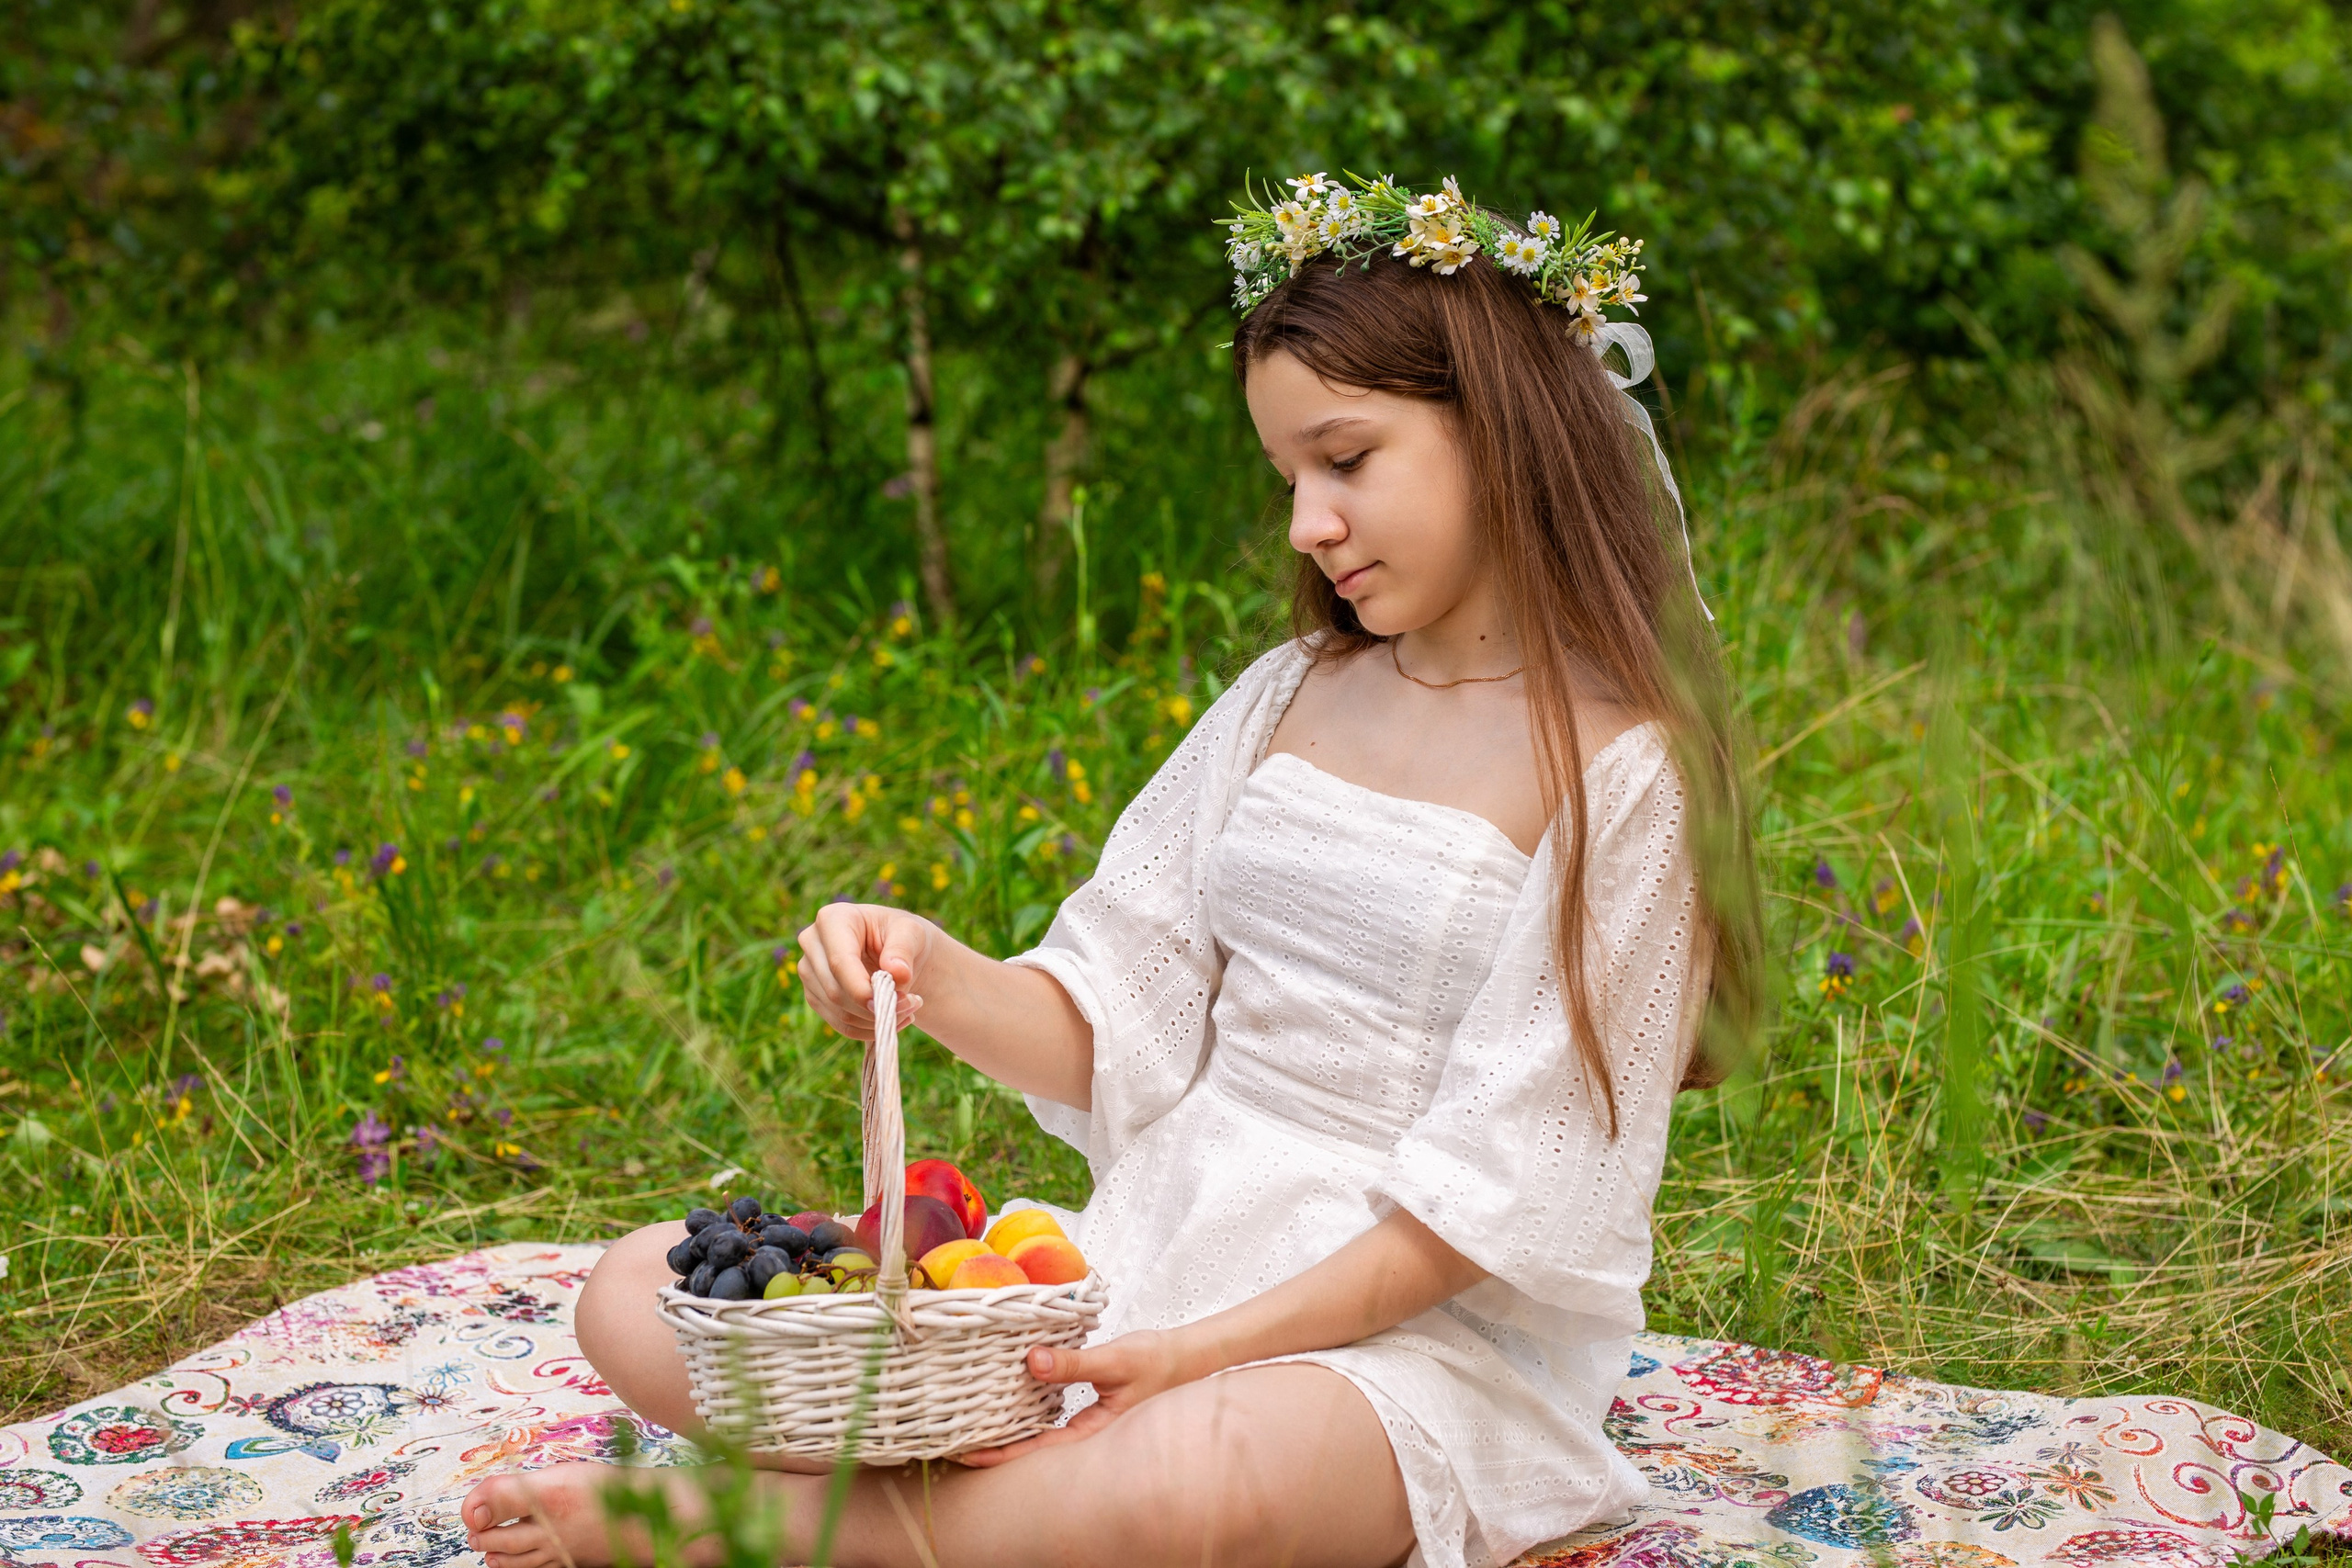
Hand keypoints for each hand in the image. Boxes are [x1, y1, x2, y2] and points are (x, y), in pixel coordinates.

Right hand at [796, 902, 936, 1039]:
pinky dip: (869, 1028)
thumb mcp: (912, 932)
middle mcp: (812, 943)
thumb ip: (904, 949)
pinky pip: (841, 1024)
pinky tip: (892, 1018)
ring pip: (838, 1012)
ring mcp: (809, 972)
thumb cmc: (902, 935)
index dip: (862, 988)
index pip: (839, 962)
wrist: (897, 951)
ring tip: (908, 1010)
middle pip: (835, 991)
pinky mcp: (815, 995)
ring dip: (876, 1020)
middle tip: (913, 1005)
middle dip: (876, 1006)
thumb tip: (897, 973)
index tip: (894, 1001)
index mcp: (833, 919)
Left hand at [954, 1331, 1194, 1466]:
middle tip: (954, 1440)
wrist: (1184, 1357)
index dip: (1000, 1455)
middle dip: (994, 1445)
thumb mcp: (1113, 1361)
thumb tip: (1030, 1361)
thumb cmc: (1155, 1361)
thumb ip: (1072, 1364)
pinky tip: (1006, 1396)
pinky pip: (1048, 1411)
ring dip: (1007, 1426)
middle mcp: (1085, 1432)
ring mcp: (1083, 1420)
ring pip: (1037, 1429)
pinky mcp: (1083, 1404)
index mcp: (1092, 1433)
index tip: (967, 1453)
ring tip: (970, 1421)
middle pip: (1031, 1446)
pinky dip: (1025, 1406)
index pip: (1037, 1451)